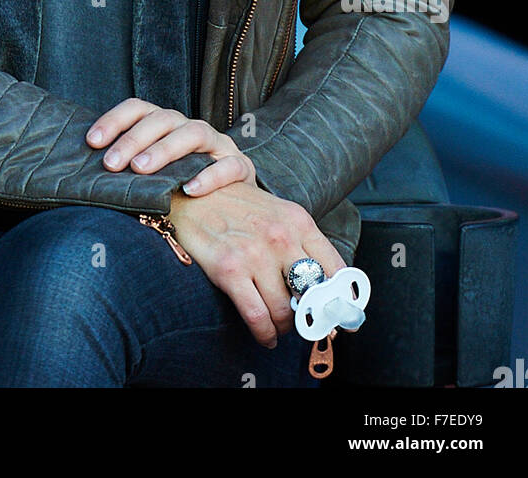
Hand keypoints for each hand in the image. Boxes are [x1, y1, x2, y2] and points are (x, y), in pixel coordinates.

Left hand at [86, 98, 256, 193]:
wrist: (236, 205)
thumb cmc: (183, 188)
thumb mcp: (157, 175)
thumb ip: (131, 170)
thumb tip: (87, 178)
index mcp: (168, 125)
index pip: (139, 108)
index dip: (114, 120)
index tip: (91, 142)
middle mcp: (191, 128)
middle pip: (163, 118)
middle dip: (134, 139)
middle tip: (111, 164)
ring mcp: (218, 145)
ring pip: (194, 132)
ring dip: (165, 149)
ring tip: (141, 170)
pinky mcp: (241, 166)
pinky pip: (228, 165)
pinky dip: (209, 176)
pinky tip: (189, 190)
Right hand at [166, 179, 346, 347]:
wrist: (186, 192)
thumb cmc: (233, 206)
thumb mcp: (275, 212)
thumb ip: (299, 242)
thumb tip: (321, 286)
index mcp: (297, 220)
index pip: (334, 267)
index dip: (341, 299)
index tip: (341, 318)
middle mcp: (281, 236)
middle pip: (311, 294)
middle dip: (310, 317)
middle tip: (304, 325)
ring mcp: (255, 253)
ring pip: (285, 310)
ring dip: (284, 327)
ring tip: (279, 327)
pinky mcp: (229, 269)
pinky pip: (257, 316)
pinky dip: (264, 334)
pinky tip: (264, 336)